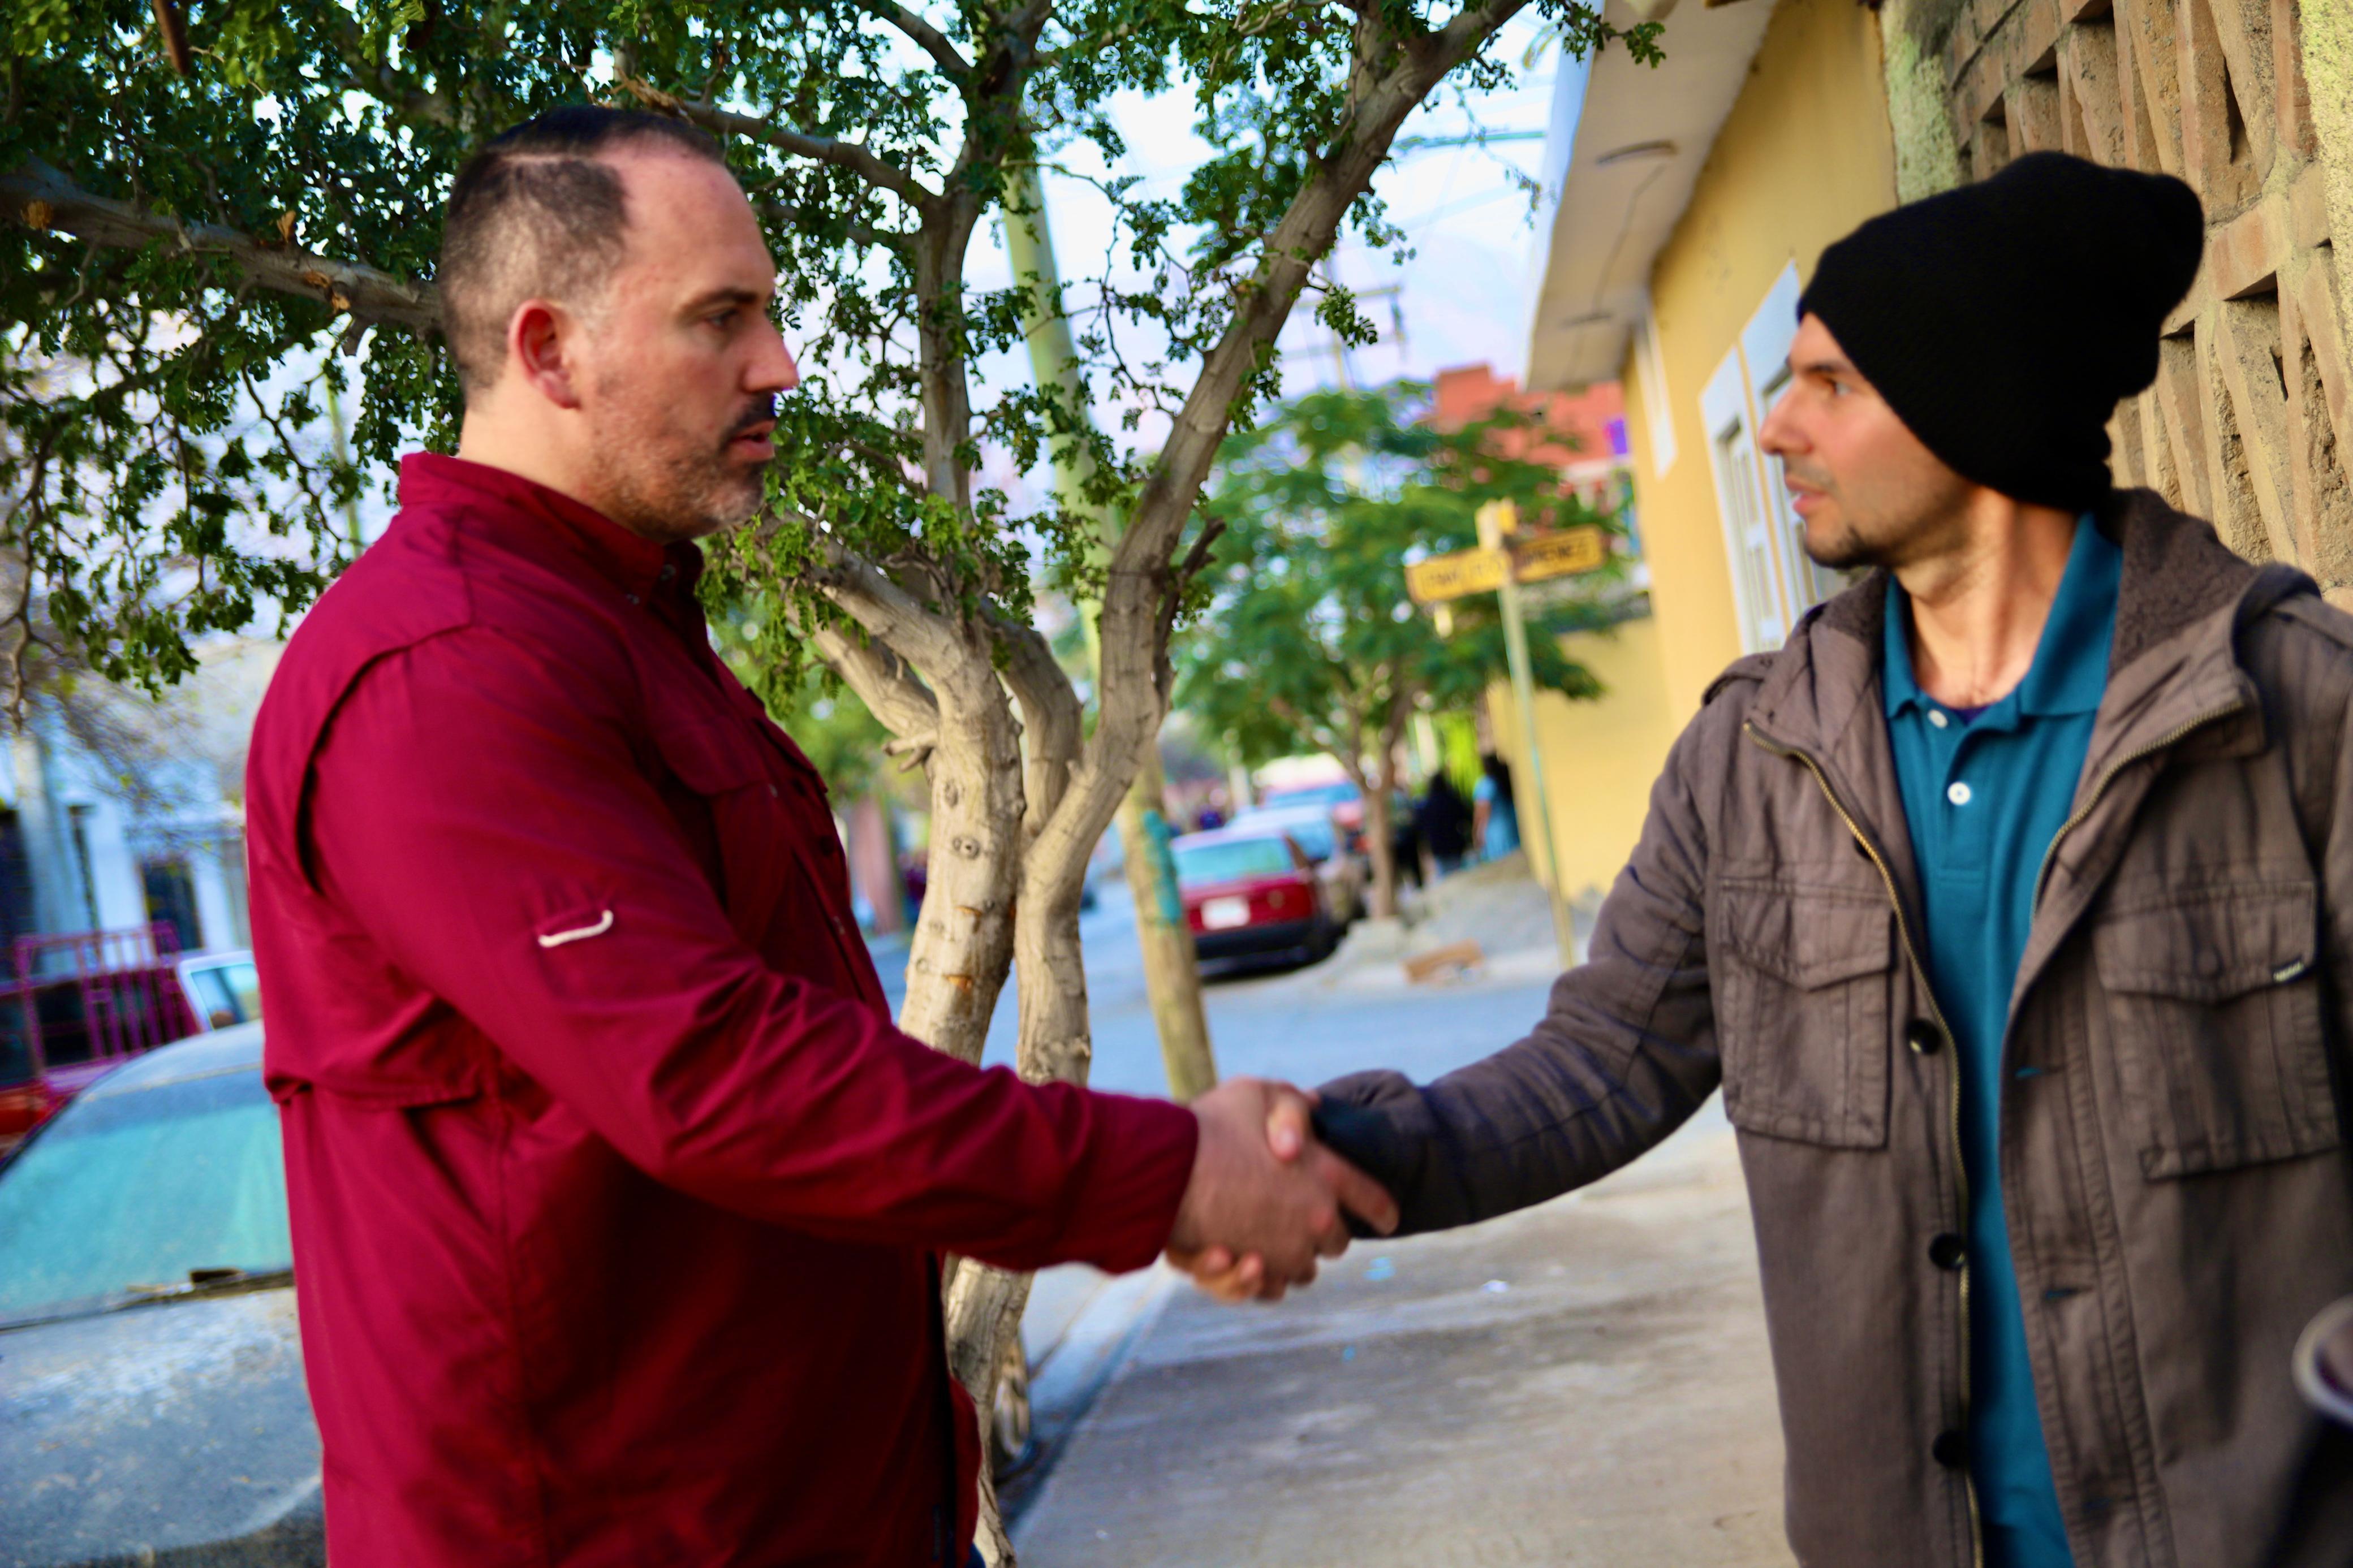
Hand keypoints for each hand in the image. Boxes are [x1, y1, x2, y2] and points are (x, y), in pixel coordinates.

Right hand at [1165, 1077, 1397, 1302]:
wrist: (1165, 1171)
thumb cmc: (1209, 1127)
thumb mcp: (1256, 1093)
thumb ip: (1292, 1103)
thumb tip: (1315, 1106)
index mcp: (1326, 1176)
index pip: (1371, 1198)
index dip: (1381, 1208)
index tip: (1387, 1218)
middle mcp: (1316, 1222)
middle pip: (1335, 1242)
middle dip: (1322, 1233)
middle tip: (1297, 1217)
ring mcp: (1286, 1253)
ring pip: (1302, 1270)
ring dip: (1289, 1258)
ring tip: (1264, 1241)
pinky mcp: (1253, 1276)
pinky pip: (1268, 1289)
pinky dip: (1258, 1279)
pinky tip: (1242, 1260)